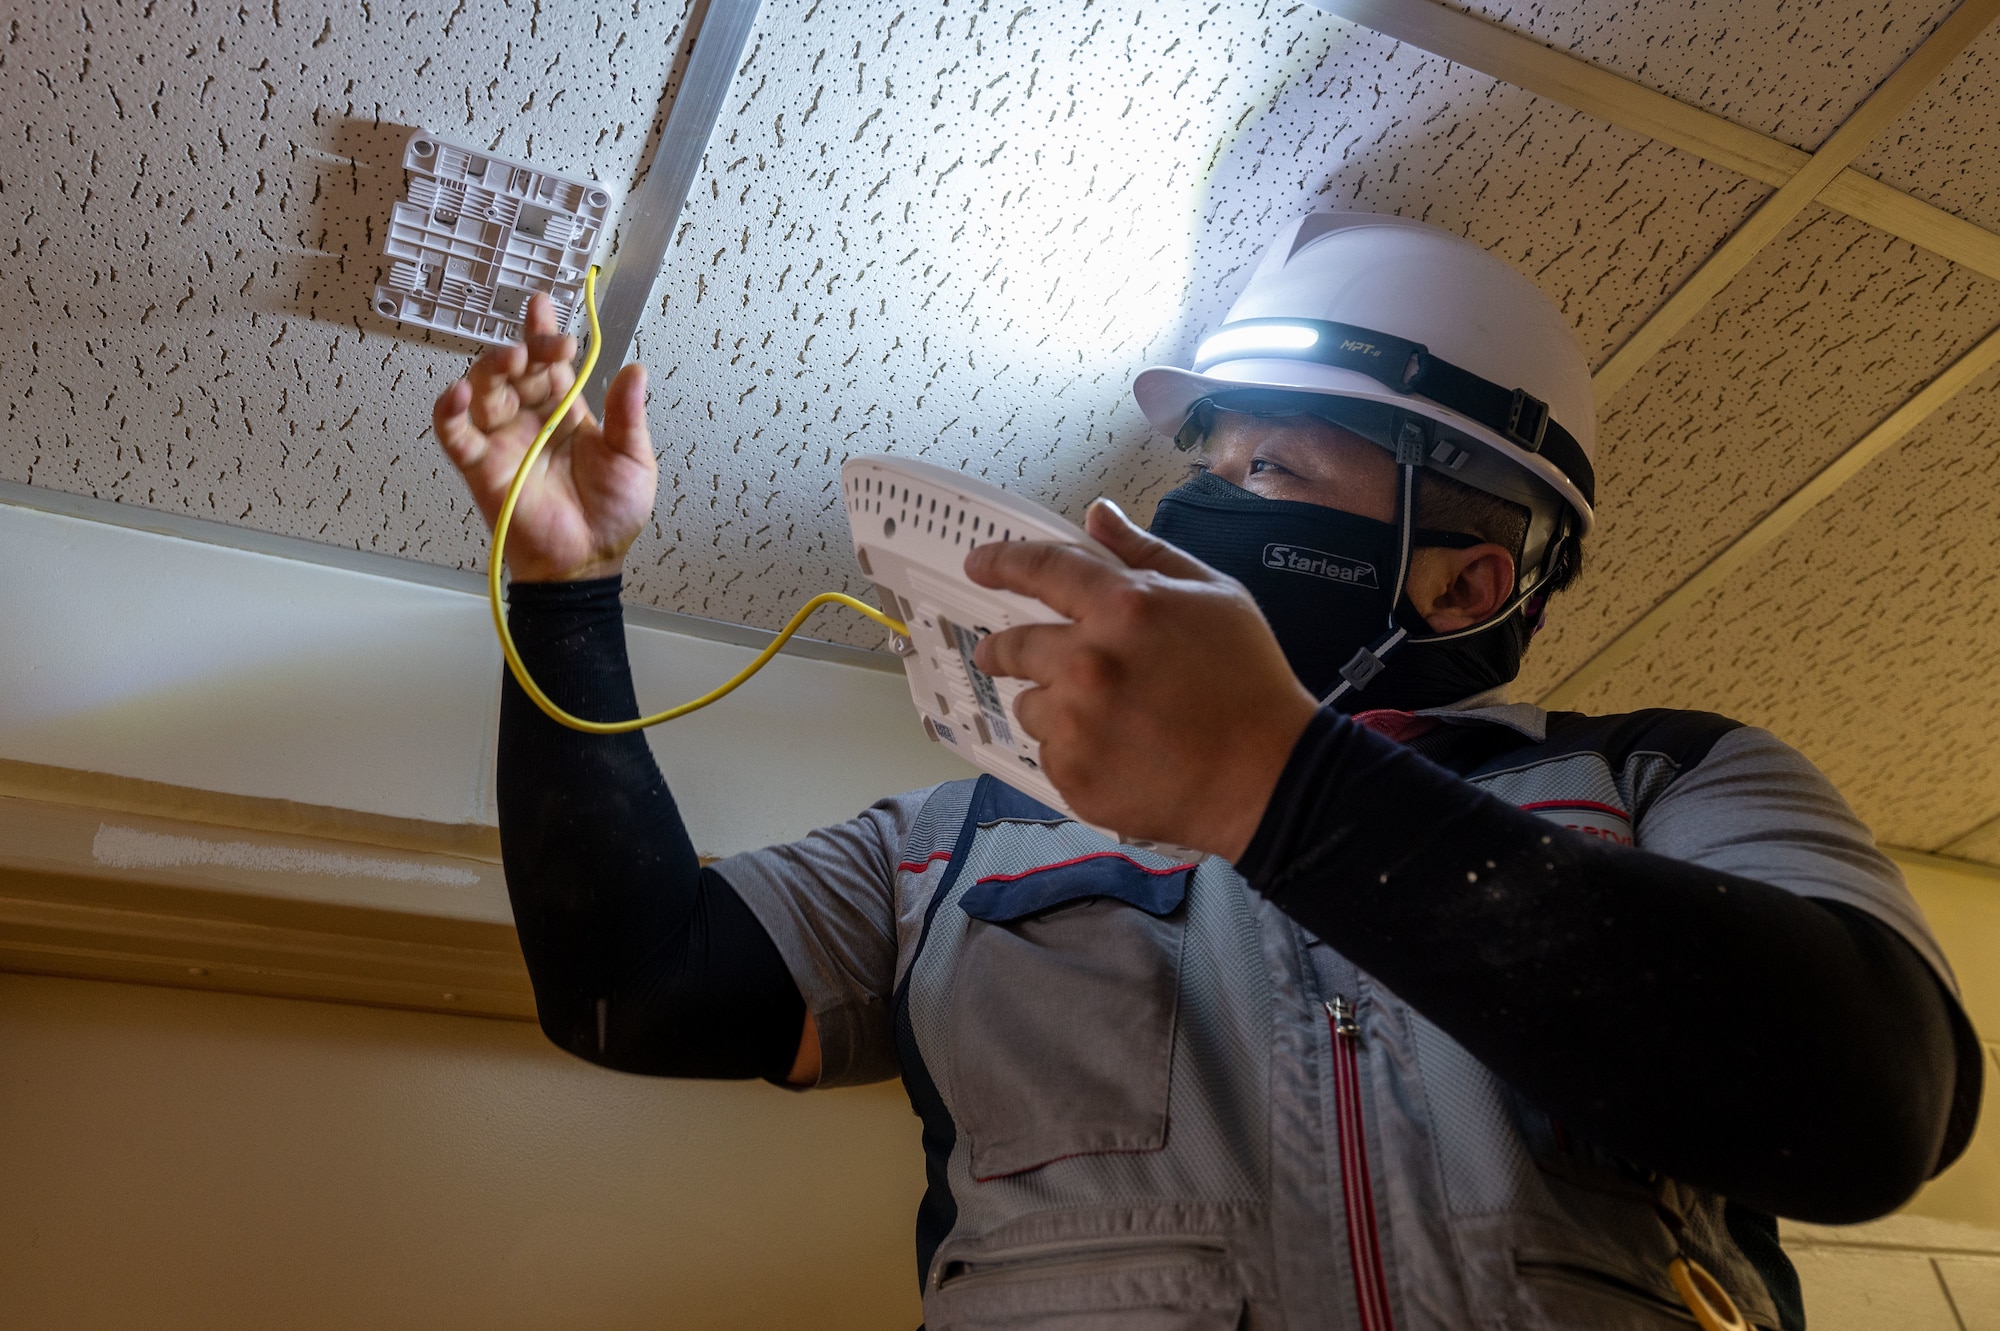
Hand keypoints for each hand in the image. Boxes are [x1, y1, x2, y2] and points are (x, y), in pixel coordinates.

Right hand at [432, 292, 656, 582]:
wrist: (588, 562)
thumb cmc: (611, 515)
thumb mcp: (632, 459)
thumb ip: (628, 416)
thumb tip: (635, 370)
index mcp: (565, 412)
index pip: (550, 363)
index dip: (545, 334)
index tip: (545, 307)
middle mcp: (530, 420)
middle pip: (515, 369)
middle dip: (525, 348)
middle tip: (541, 343)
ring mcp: (502, 441)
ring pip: (483, 390)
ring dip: (490, 368)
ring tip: (510, 357)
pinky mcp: (480, 466)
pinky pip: (454, 434)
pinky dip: (450, 411)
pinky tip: (459, 393)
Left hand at [966, 500, 1320, 860]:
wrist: (1268, 777)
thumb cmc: (1247, 682)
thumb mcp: (1214, 596)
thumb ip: (1147, 554)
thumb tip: (1096, 515)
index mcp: (1123, 607)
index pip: (1043, 570)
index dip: (1002, 563)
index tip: (978, 564)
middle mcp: (1089, 661)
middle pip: (1015, 645)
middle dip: (1001, 648)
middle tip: (998, 654)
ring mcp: (1078, 724)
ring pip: (1032, 706)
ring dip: (1054, 706)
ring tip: (1106, 719)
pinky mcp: (1074, 775)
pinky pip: (1051, 755)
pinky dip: (1074, 752)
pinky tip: (1119, 754)